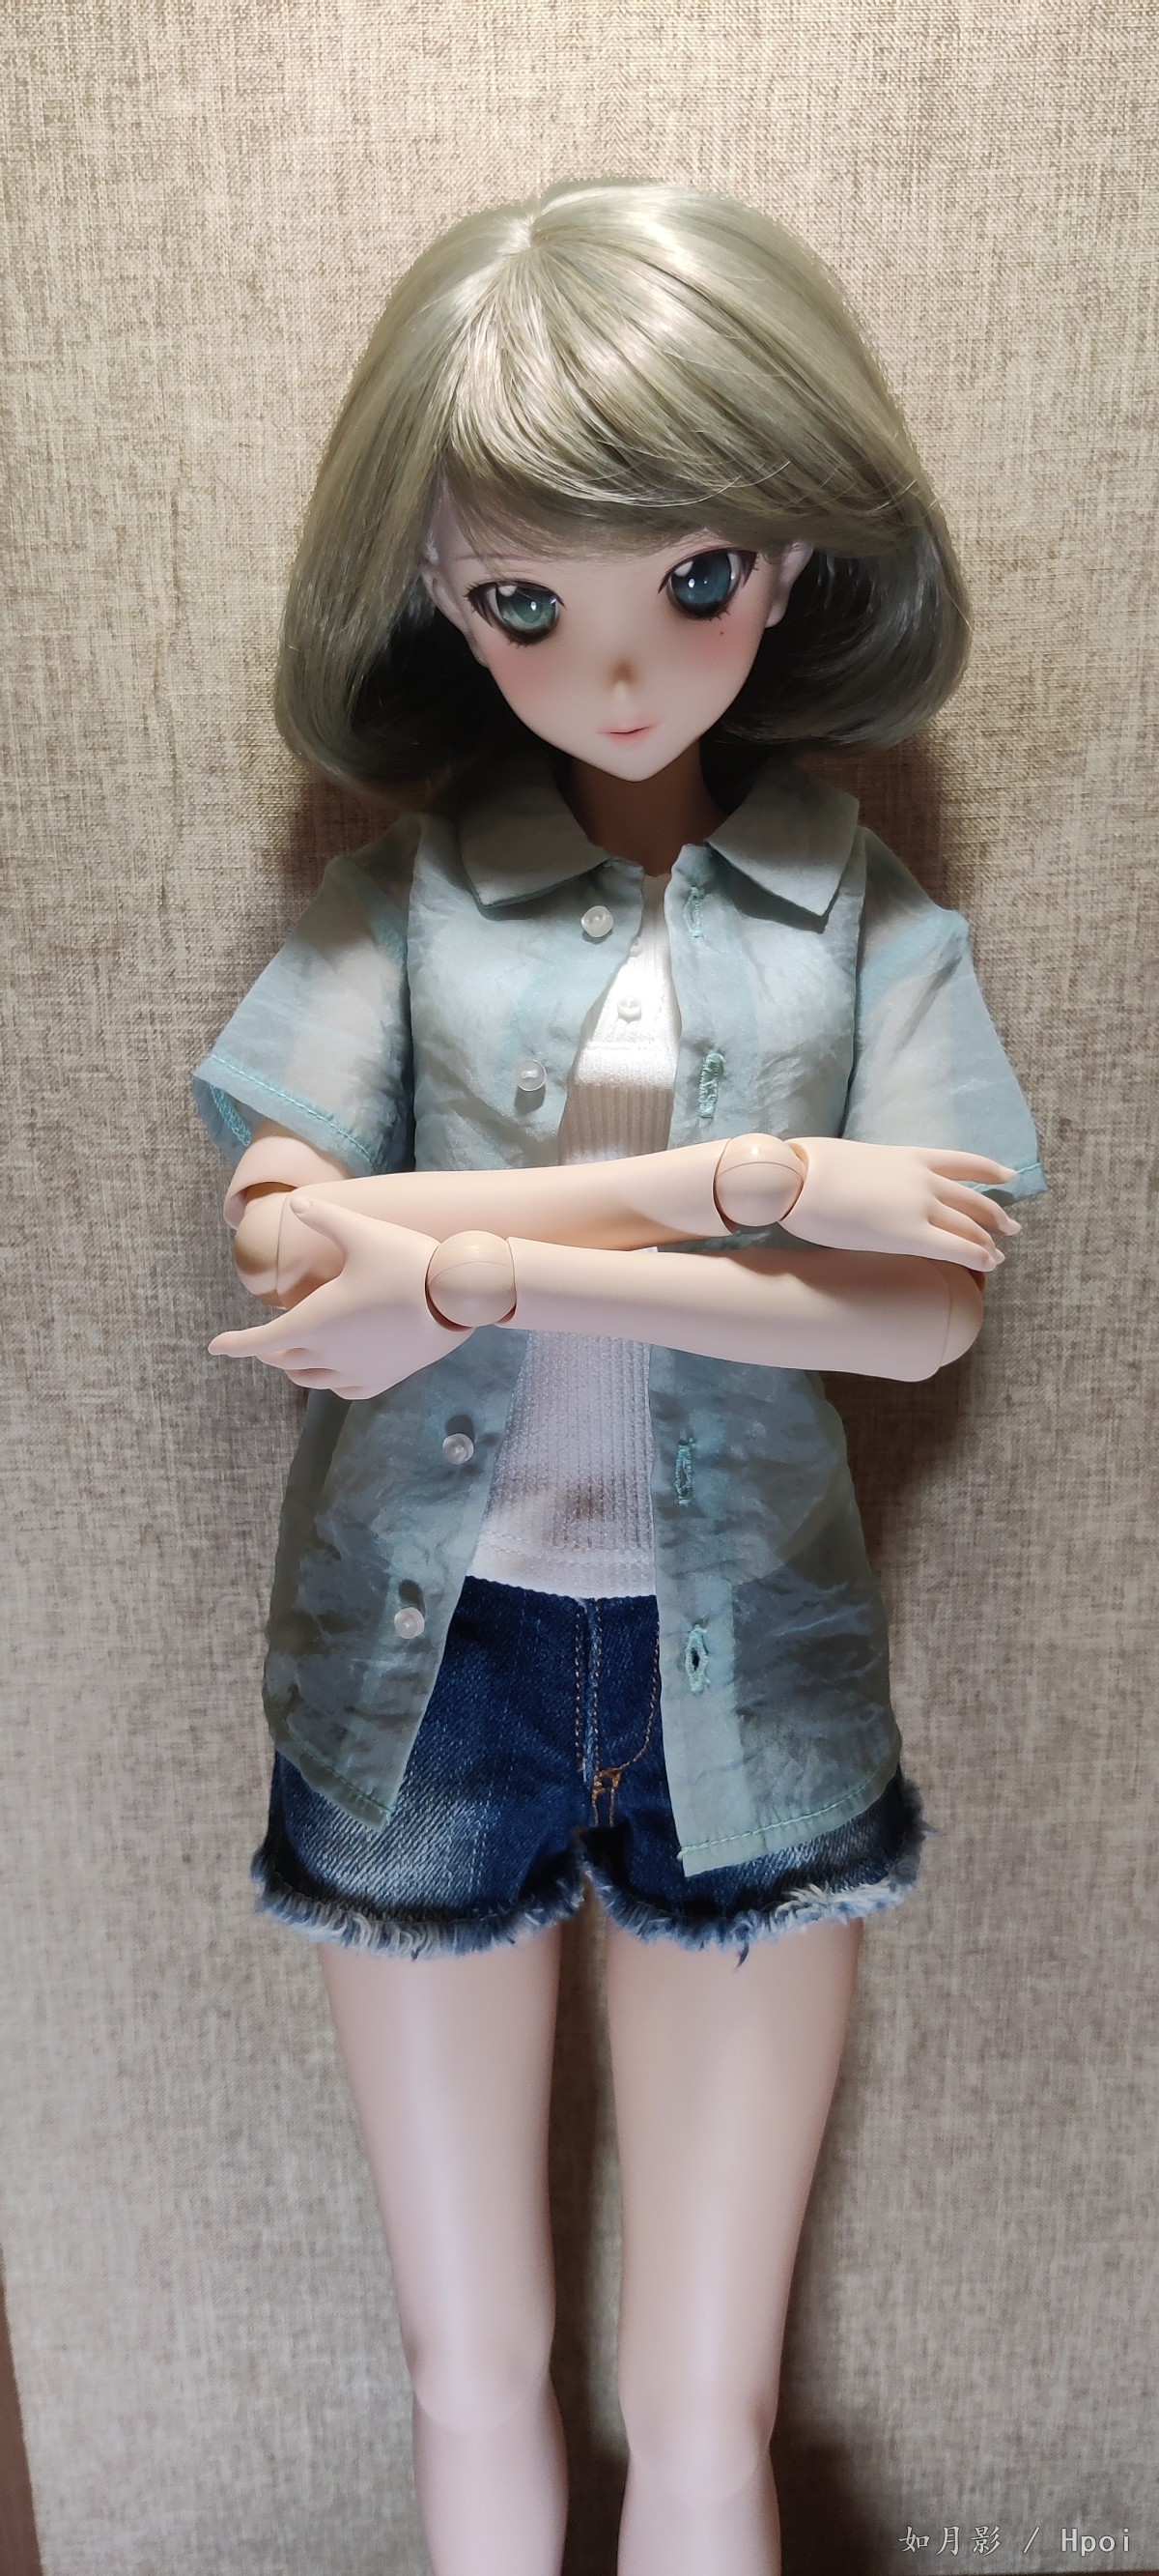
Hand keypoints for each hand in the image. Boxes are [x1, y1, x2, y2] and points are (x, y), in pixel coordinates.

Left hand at [208, 1199, 472, 1397]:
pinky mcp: (380, 1380)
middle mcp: (327, 1353)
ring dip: (295, 1363)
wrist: (456, 1301)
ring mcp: (354, 1371)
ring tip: (294, 1350)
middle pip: (282, 1358)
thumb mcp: (363, 1232)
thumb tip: (295, 1202)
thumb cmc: (406, 1264)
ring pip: (309, 1377)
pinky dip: (328, 1380)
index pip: (260, 1341)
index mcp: (312, 1322)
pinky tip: (334, 1371)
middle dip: (268, 1347)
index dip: (235, 1344)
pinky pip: (341, 1389)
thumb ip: (325, 1218)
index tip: (215, 1346)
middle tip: (264, 1336)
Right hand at [780, 1139, 1020, 1266]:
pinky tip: (990, 1264)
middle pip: (972, 1198)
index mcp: (910, 1156)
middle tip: (1010, 1227)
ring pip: (968, 1225)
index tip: (1009, 1176)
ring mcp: (920, 1206)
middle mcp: (924, 1179)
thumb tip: (867, 1186)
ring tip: (998, 1254)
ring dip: (988, 1241)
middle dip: (995, 1214)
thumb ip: (875, 1174)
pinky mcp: (910, 1236)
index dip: (991, 1170)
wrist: (798, 1178)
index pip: (962, 1162)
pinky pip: (956, 1248)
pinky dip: (978, 1256)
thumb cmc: (810, 1169)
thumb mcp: (854, 1160)